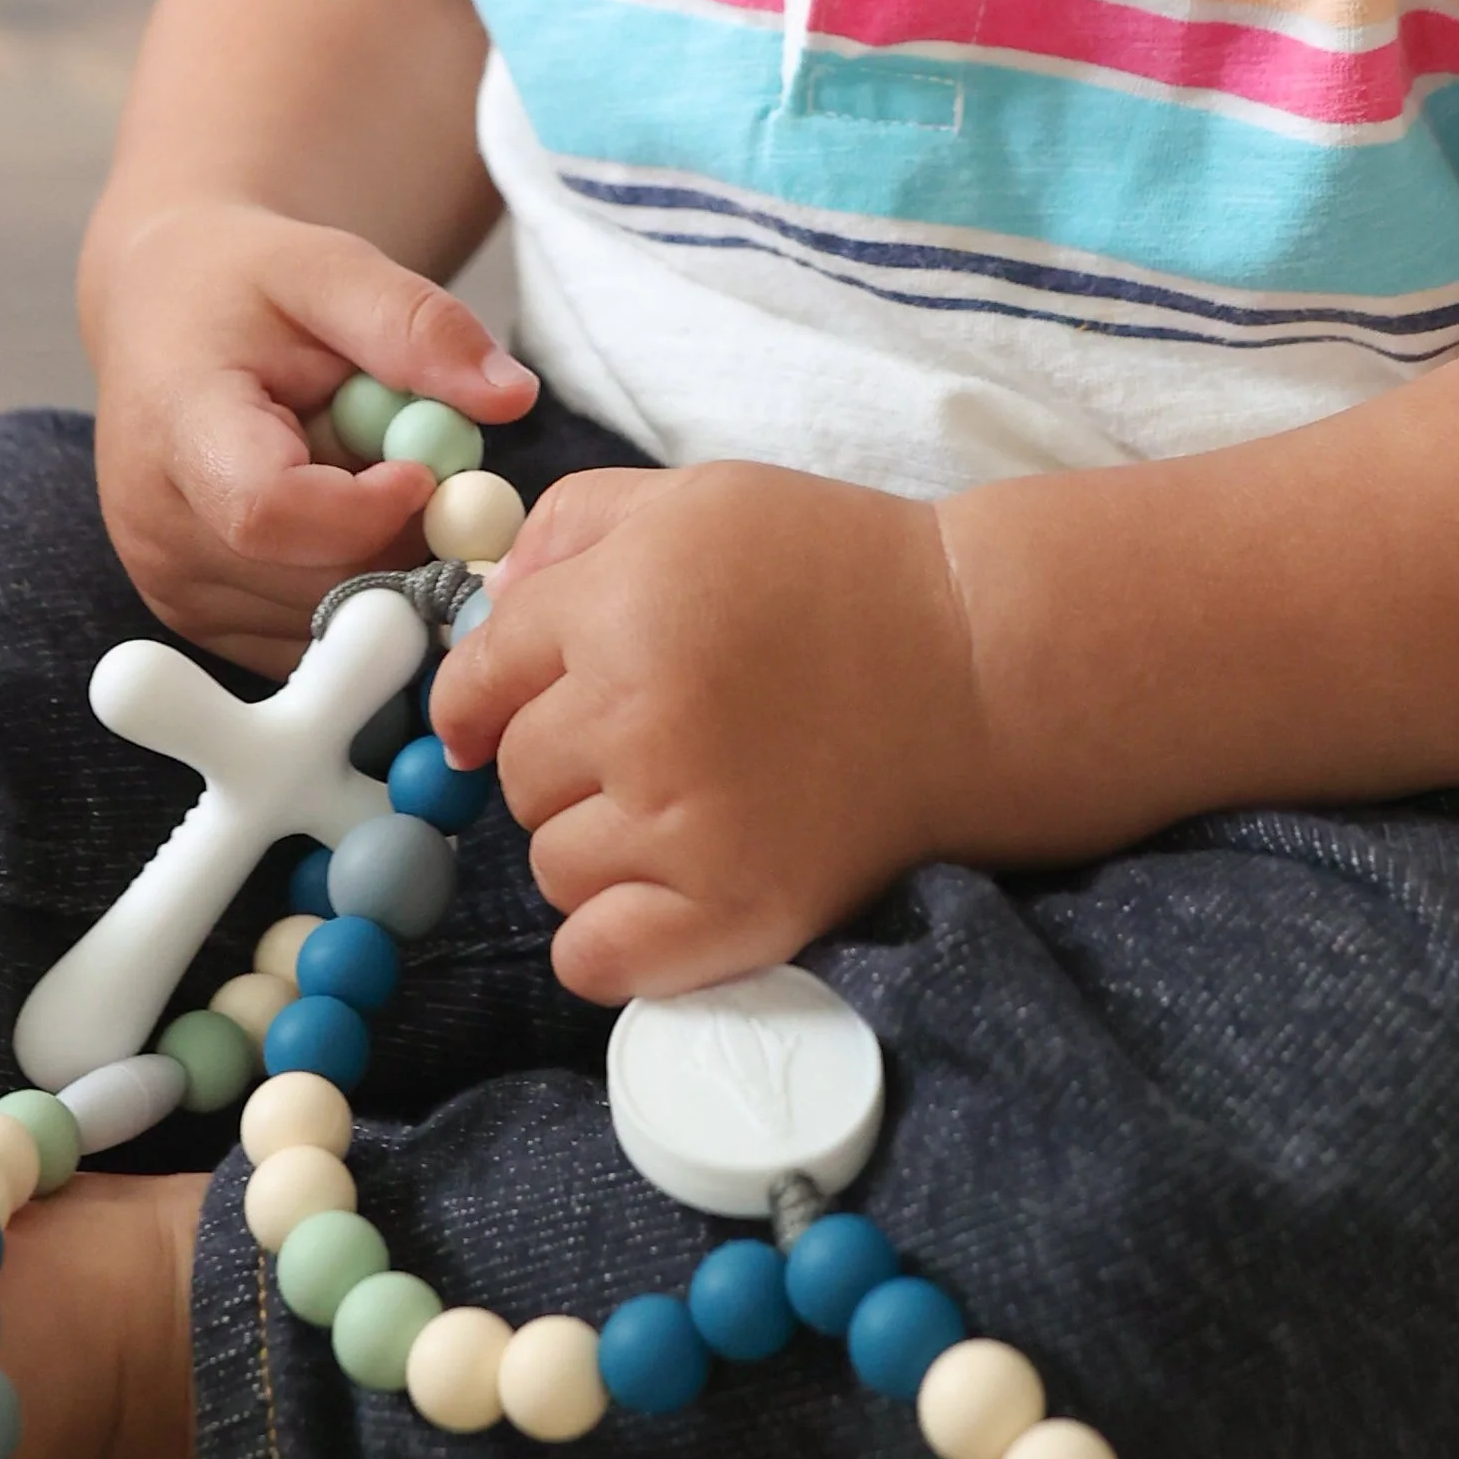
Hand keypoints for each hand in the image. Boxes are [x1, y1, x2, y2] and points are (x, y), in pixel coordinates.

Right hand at [87, 202, 536, 671]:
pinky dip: (351, 591)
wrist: (159, 318)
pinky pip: (312, 639)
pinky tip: (332, 523)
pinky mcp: (197, 624)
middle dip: (399, 536)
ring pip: (327, 620)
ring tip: (355, 480)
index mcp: (178, 429)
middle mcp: (156, 526)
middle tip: (411, 467)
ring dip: (379, 564)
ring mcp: (172, 587)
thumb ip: (419, 327)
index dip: (370, 509)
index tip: (419, 468)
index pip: (271, 513)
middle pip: (317, 581)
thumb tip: (513, 395)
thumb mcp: (332, 270)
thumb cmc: (243, 293)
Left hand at [430, 464, 986, 1001]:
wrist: (981, 667)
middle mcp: (639, 719)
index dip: (480, 698)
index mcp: (620, 609)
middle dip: (562, 760)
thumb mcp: (699, 500)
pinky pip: (596, 958)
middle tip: (650, 742)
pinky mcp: (734, 913)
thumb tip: (481, 606)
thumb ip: (572, 528)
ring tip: (680, 806)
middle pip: (513, 775)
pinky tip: (659, 896)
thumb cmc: (838, 573)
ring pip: (551, 866)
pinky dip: (611, 940)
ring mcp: (685, 827)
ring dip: (593, 844)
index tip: (497, 715)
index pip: (476, 679)